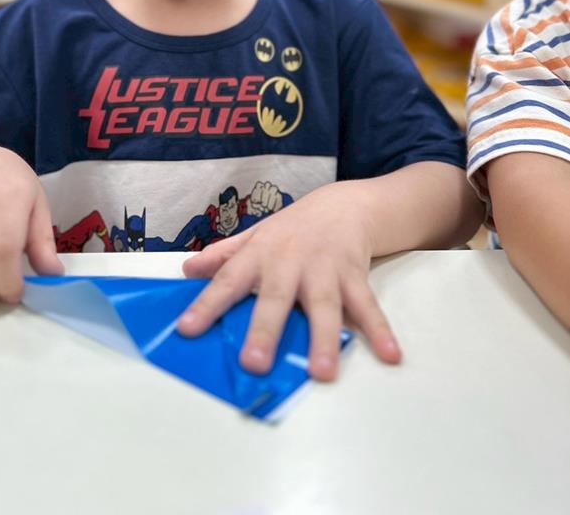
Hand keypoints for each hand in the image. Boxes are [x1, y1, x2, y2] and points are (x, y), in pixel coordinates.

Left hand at [177, 183, 401, 380]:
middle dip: (265, 330)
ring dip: (324, 339)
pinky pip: (368, 305)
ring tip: (322, 373)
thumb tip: (187, 269)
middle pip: (276, 297)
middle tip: (255, 363)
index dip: (208, 304)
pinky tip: (390, 354)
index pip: (228, 280)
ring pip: (325, 306)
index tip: (188, 329)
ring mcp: (324, 270)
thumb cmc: (292, 229)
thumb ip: (224, 255)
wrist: (343, 205)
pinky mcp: (355, 276)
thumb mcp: (255, 236)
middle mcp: (290, 263)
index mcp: (260, 255)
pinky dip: (380, 330)